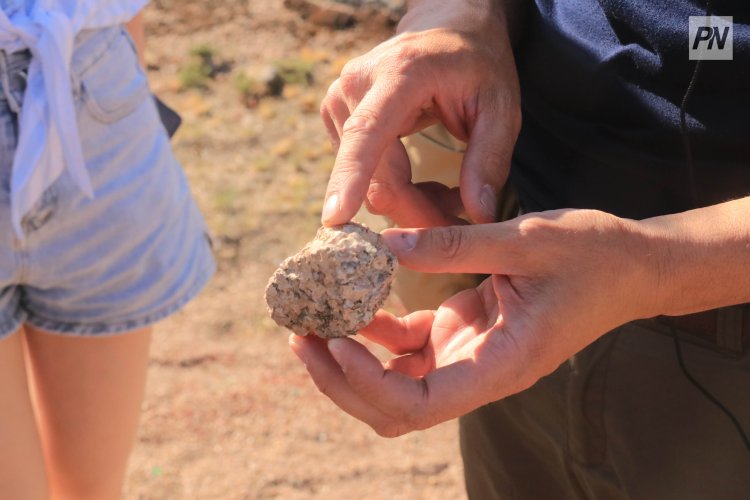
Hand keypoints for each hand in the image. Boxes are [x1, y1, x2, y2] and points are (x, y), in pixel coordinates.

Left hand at [290, 209, 657, 435]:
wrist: (628, 266)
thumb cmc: (592, 256)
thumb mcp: (528, 240)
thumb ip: (455, 245)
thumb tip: (384, 246)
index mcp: (501, 364)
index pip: (420, 403)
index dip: (369, 384)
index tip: (334, 343)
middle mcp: (479, 371)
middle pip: (394, 407)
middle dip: (342, 380)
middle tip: (300, 337)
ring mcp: (467, 355)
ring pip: (393, 383)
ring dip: (350, 359)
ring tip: (310, 321)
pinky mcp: (462, 332)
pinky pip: (407, 346)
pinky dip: (375, 331)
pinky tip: (355, 301)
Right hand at [320, 0, 520, 227]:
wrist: (447, 27)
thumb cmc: (477, 64)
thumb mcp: (500, 108)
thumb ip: (489, 161)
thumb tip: (479, 217)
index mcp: (398, 75)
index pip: (366, 134)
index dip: (350, 178)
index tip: (335, 218)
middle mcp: (355, 86)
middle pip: (375, 179)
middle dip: (416, 211)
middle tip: (459, 216)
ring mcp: (338, 101)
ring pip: (368, 185)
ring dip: (409, 201)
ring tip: (447, 190)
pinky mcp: (335, 117)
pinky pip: (362, 175)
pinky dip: (394, 188)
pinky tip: (421, 179)